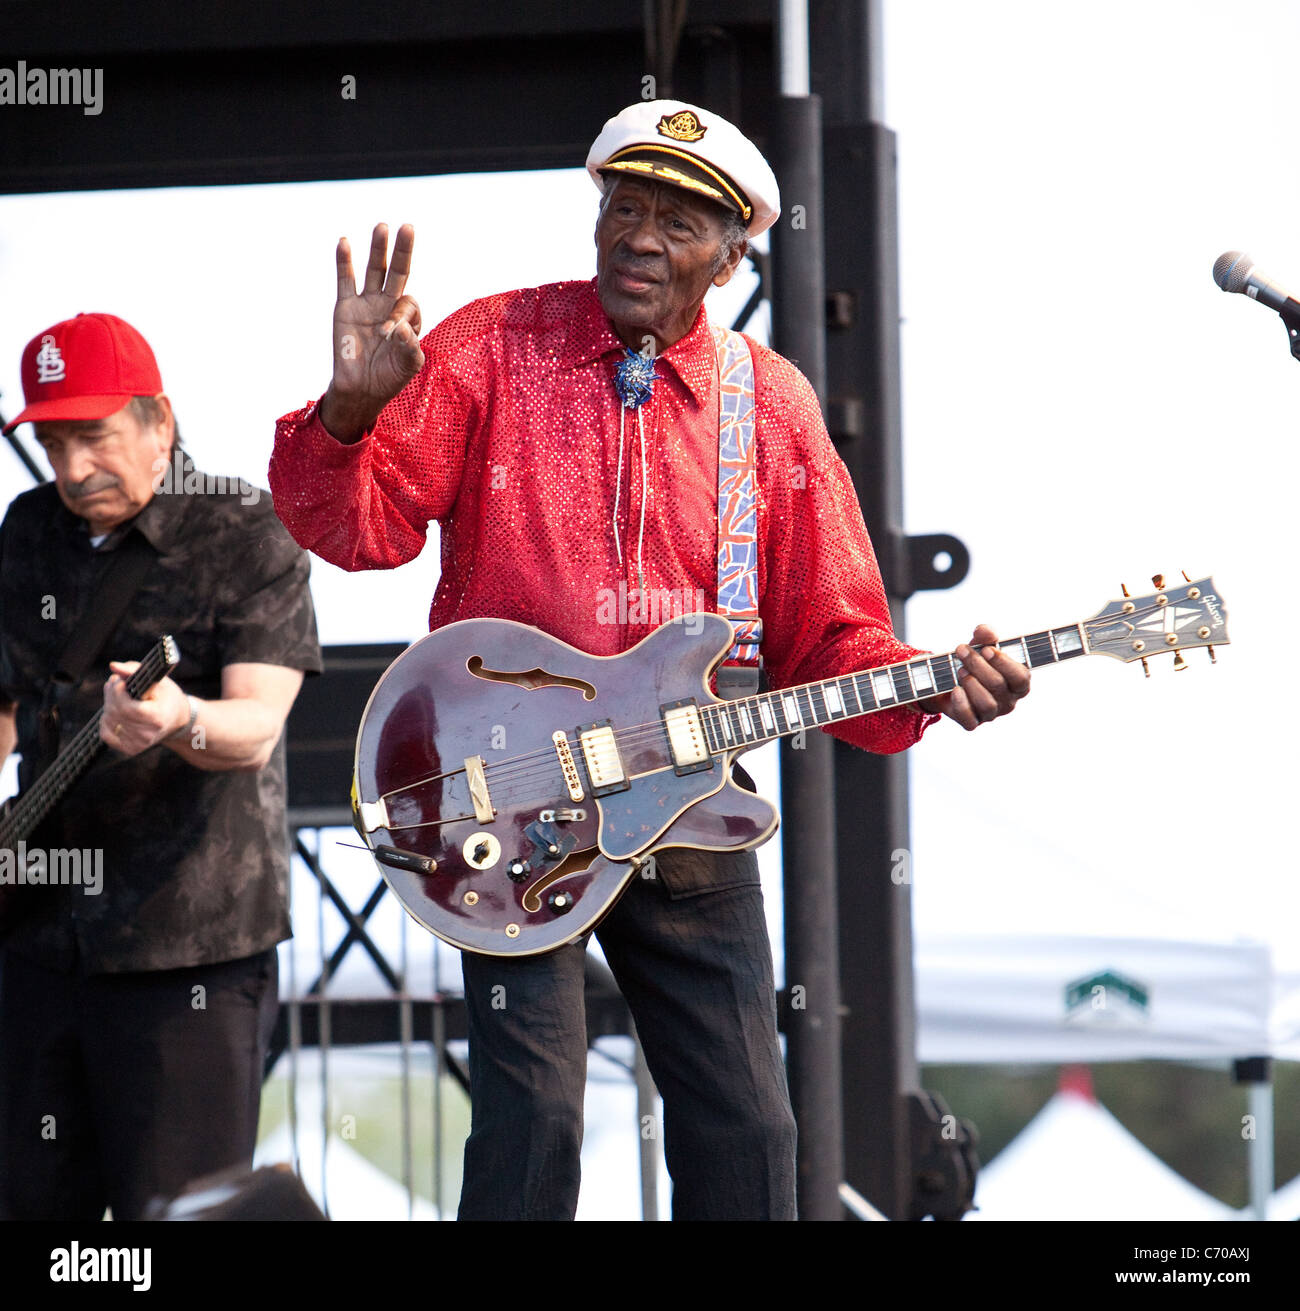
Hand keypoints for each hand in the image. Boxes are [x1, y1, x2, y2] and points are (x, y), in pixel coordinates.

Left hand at [99, 662, 189, 757]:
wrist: (177, 719)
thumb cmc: (167, 696)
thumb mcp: (157, 680)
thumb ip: (134, 670)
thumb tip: (113, 666)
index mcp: (157, 718)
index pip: (126, 707)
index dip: (118, 691)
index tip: (121, 680)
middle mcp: (148, 735)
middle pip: (115, 711)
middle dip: (111, 693)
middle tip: (116, 683)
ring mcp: (138, 744)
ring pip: (109, 720)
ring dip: (109, 704)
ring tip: (120, 696)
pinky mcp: (129, 749)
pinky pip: (105, 732)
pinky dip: (107, 720)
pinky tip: (118, 713)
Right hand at [319, 223, 423, 441]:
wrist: (361, 390)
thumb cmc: (388, 378)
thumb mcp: (408, 365)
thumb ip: (410, 347)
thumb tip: (400, 327)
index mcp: (407, 318)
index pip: (409, 302)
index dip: (403, 313)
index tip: (392, 333)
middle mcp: (388, 306)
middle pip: (397, 272)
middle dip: (403, 251)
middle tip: (408, 227)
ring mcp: (366, 304)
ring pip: (374, 271)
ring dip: (378, 250)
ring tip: (383, 227)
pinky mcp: (346, 307)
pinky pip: (346, 280)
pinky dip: (345, 262)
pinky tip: (345, 242)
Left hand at [919, 624, 1029, 730]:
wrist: (947, 680)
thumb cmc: (974, 662)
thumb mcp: (979, 646)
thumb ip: (985, 636)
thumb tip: (985, 630)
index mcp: (1017, 683)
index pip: (1021, 677)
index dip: (1004, 663)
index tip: (986, 650)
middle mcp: (1008, 701)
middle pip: (998, 686)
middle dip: (978, 665)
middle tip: (962, 650)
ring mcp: (991, 714)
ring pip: (987, 705)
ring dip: (971, 683)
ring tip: (960, 670)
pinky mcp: (972, 723)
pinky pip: (970, 720)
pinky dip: (962, 704)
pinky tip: (955, 689)